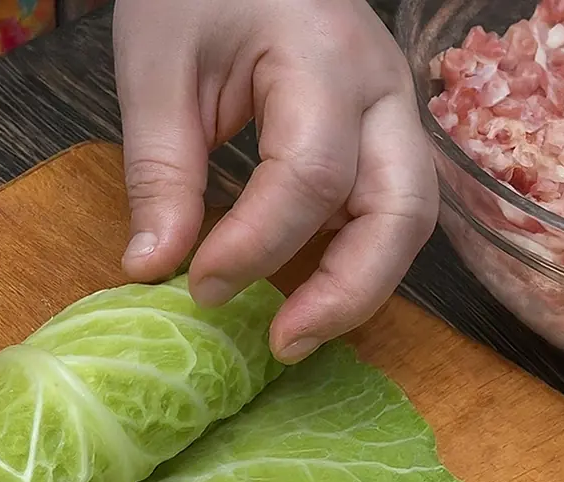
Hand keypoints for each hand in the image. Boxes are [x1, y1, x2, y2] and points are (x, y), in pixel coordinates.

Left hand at [113, 0, 436, 362]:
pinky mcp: (381, 131)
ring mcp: (392, 109)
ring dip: (362, 285)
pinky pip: (389, 207)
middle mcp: (380, 86)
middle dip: (347, 291)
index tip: (198, 286)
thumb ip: (160, 172)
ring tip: (296, 331)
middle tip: (282, 343)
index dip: (256, 246)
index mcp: (323, 55)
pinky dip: (356, 257)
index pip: (310, 175)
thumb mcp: (157, 68)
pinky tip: (307, 289)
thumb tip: (153, 269)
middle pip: (402, 209)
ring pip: (411, 216)